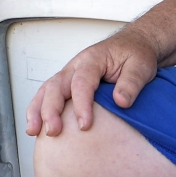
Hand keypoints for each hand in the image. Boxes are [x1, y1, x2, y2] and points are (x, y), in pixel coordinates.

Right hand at [25, 28, 160, 136]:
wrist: (133, 45)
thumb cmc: (135, 55)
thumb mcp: (141, 66)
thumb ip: (131, 83)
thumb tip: (121, 102)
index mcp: (92, 59)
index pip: (82, 82)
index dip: (81, 104)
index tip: (84, 125)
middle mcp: (75, 66)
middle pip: (56, 85)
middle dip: (51, 109)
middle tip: (53, 131)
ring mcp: (69, 74)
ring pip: (46, 90)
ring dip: (38, 110)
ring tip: (34, 131)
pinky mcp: (67, 84)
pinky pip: (48, 95)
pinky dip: (38, 109)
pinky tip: (35, 127)